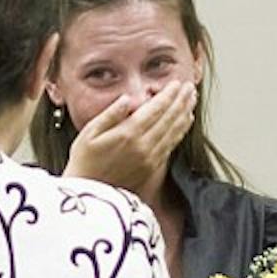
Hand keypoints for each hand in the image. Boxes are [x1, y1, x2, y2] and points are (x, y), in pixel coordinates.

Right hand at [63, 79, 196, 193]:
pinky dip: (181, 130)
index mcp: (128, 134)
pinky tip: (185, 121)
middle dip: (181, 100)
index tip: (177, 84)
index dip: (168, 95)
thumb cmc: (84, 161)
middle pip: (169, 118)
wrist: (89, 194)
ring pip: (174, 131)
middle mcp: (144, 146)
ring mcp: (151, 158)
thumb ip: (110, 114)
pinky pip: (172, 144)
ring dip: (185, 113)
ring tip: (192, 99)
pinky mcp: (153, 167)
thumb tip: (127, 98)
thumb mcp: (89, 133)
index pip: (155, 109)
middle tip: (190, 87)